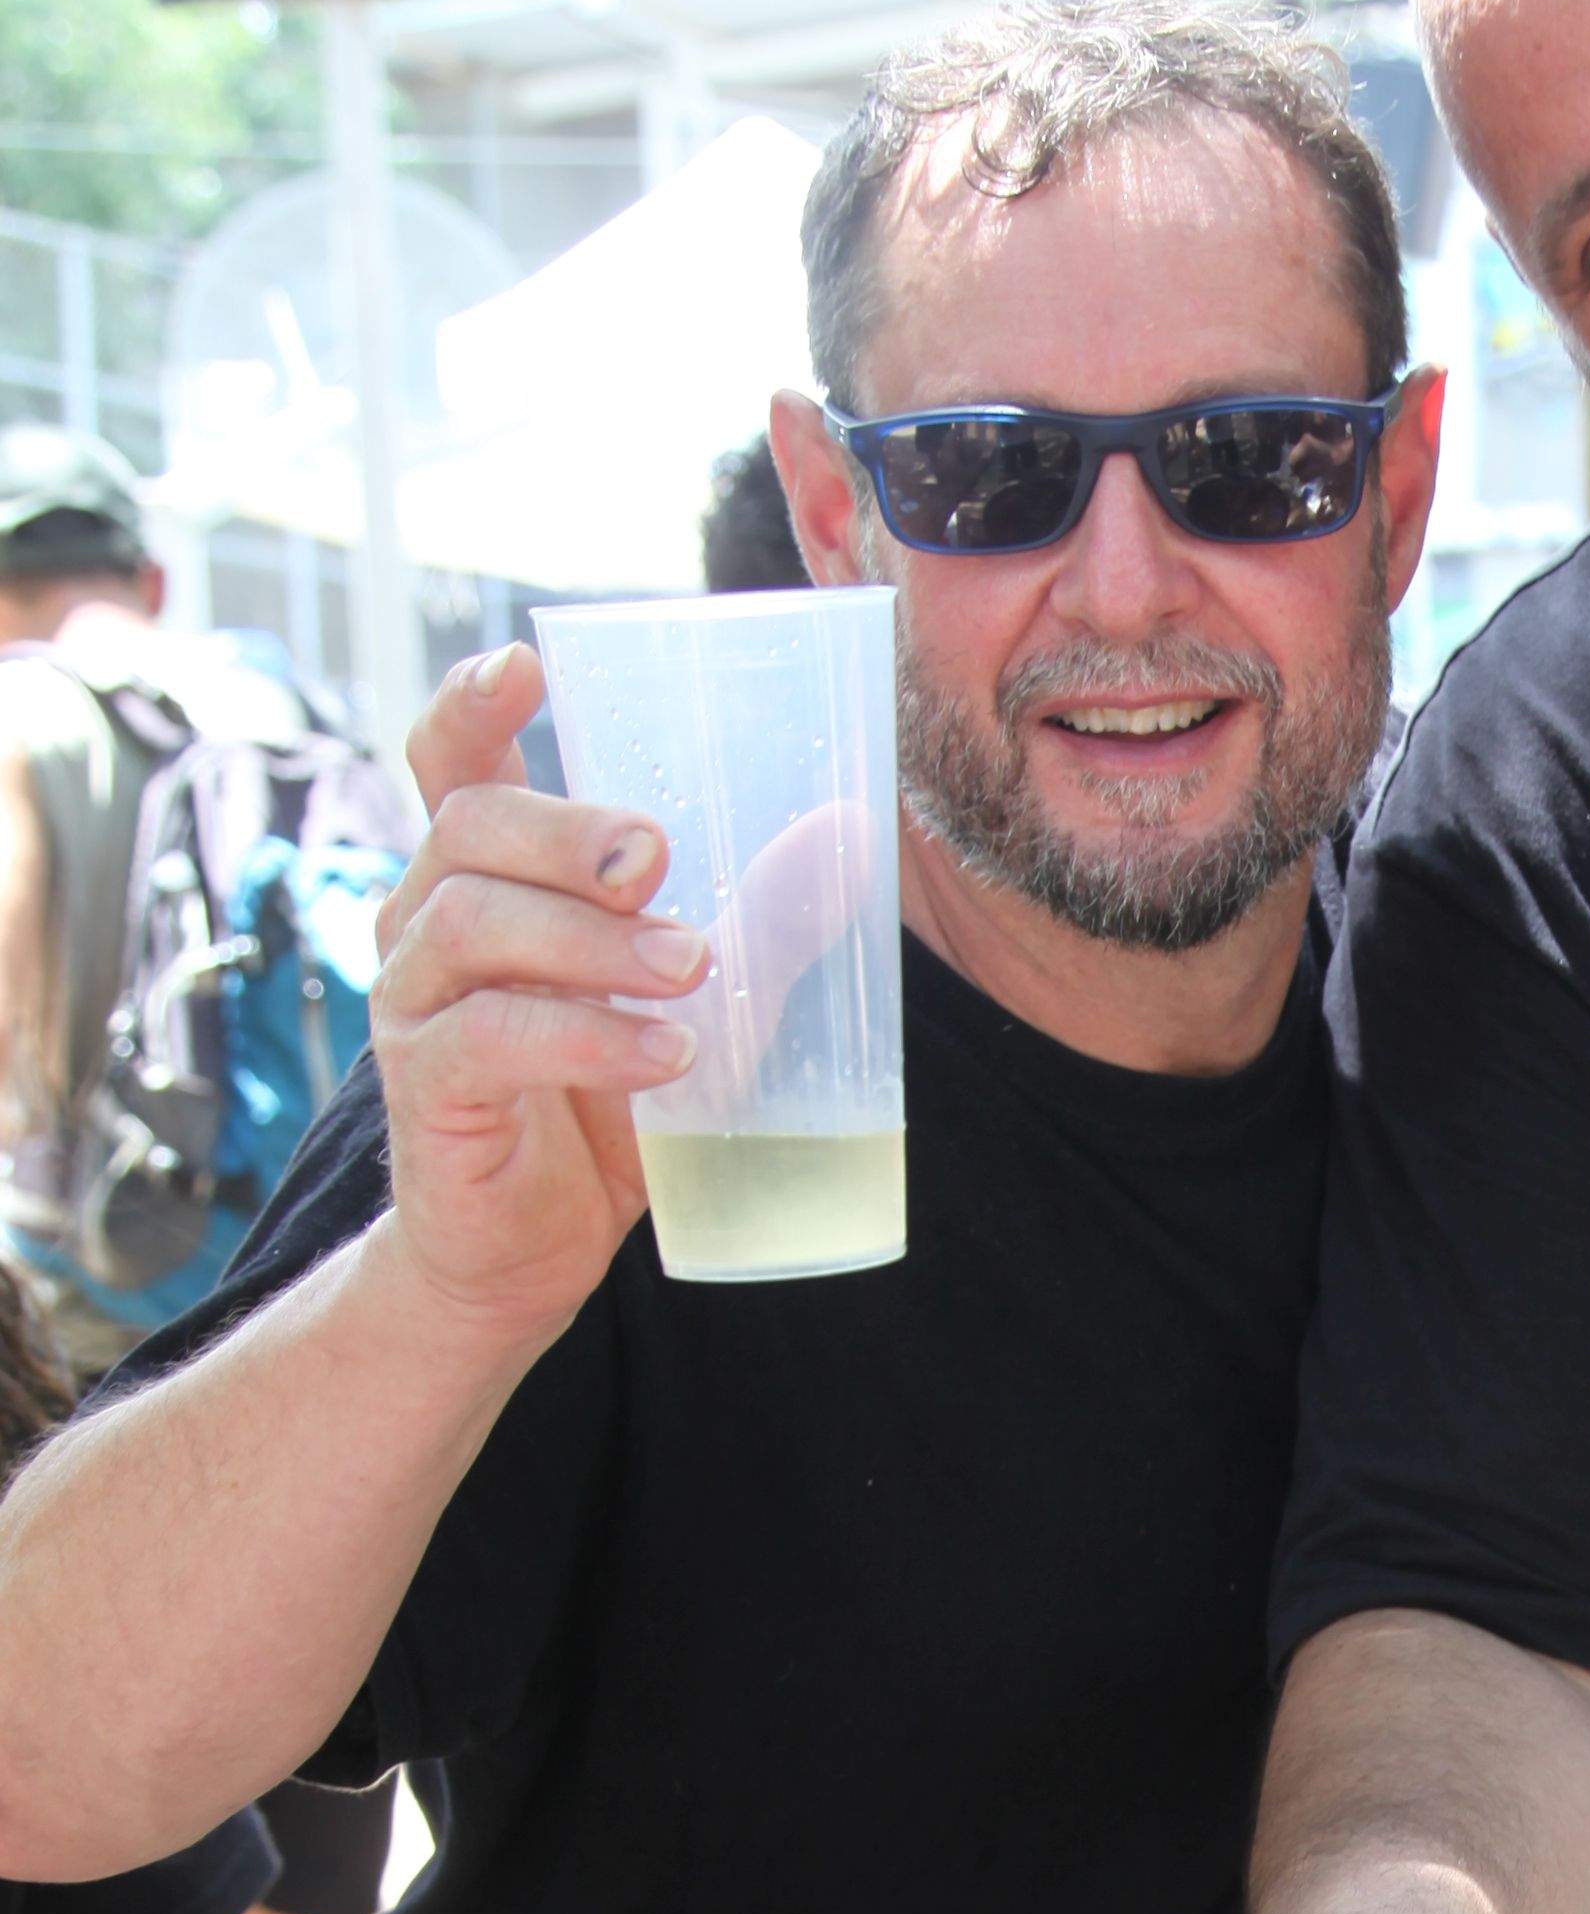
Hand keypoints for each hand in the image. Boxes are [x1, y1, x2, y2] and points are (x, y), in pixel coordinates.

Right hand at [369, 650, 706, 1341]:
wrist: (534, 1247)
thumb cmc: (609, 1102)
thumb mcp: (700, 1000)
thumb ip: (760, 919)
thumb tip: (852, 834)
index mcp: (485, 875)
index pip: (449, 759)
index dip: (471, 703)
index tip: (523, 666)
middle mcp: (429, 920)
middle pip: (468, 824)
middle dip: (567, 828)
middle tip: (657, 860)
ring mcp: (414, 1003)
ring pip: (470, 921)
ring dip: (590, 939)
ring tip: (689, 972)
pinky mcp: (425, 1090)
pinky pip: (486, 1038)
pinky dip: (582, 1038)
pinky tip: (661, 1053)